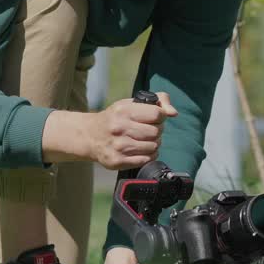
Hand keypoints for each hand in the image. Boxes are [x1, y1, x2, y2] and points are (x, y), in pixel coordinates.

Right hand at [42, 92, 177, 168]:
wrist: (89, 136)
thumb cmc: (115, 118)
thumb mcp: (131, 103)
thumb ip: (158, 101)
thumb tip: (173, 113)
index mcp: (123, 111)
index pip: (157, 114)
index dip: (160, 116)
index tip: (155, 117)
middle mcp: (120, 129)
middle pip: (156, 132)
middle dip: (157, 130)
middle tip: (150, 129)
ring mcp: (118, 147)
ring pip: (153, 147)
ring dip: (154, 143)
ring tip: (144, 139)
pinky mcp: (117, 162)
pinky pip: (146, 160)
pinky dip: (148, 155)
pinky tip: (141, 149)